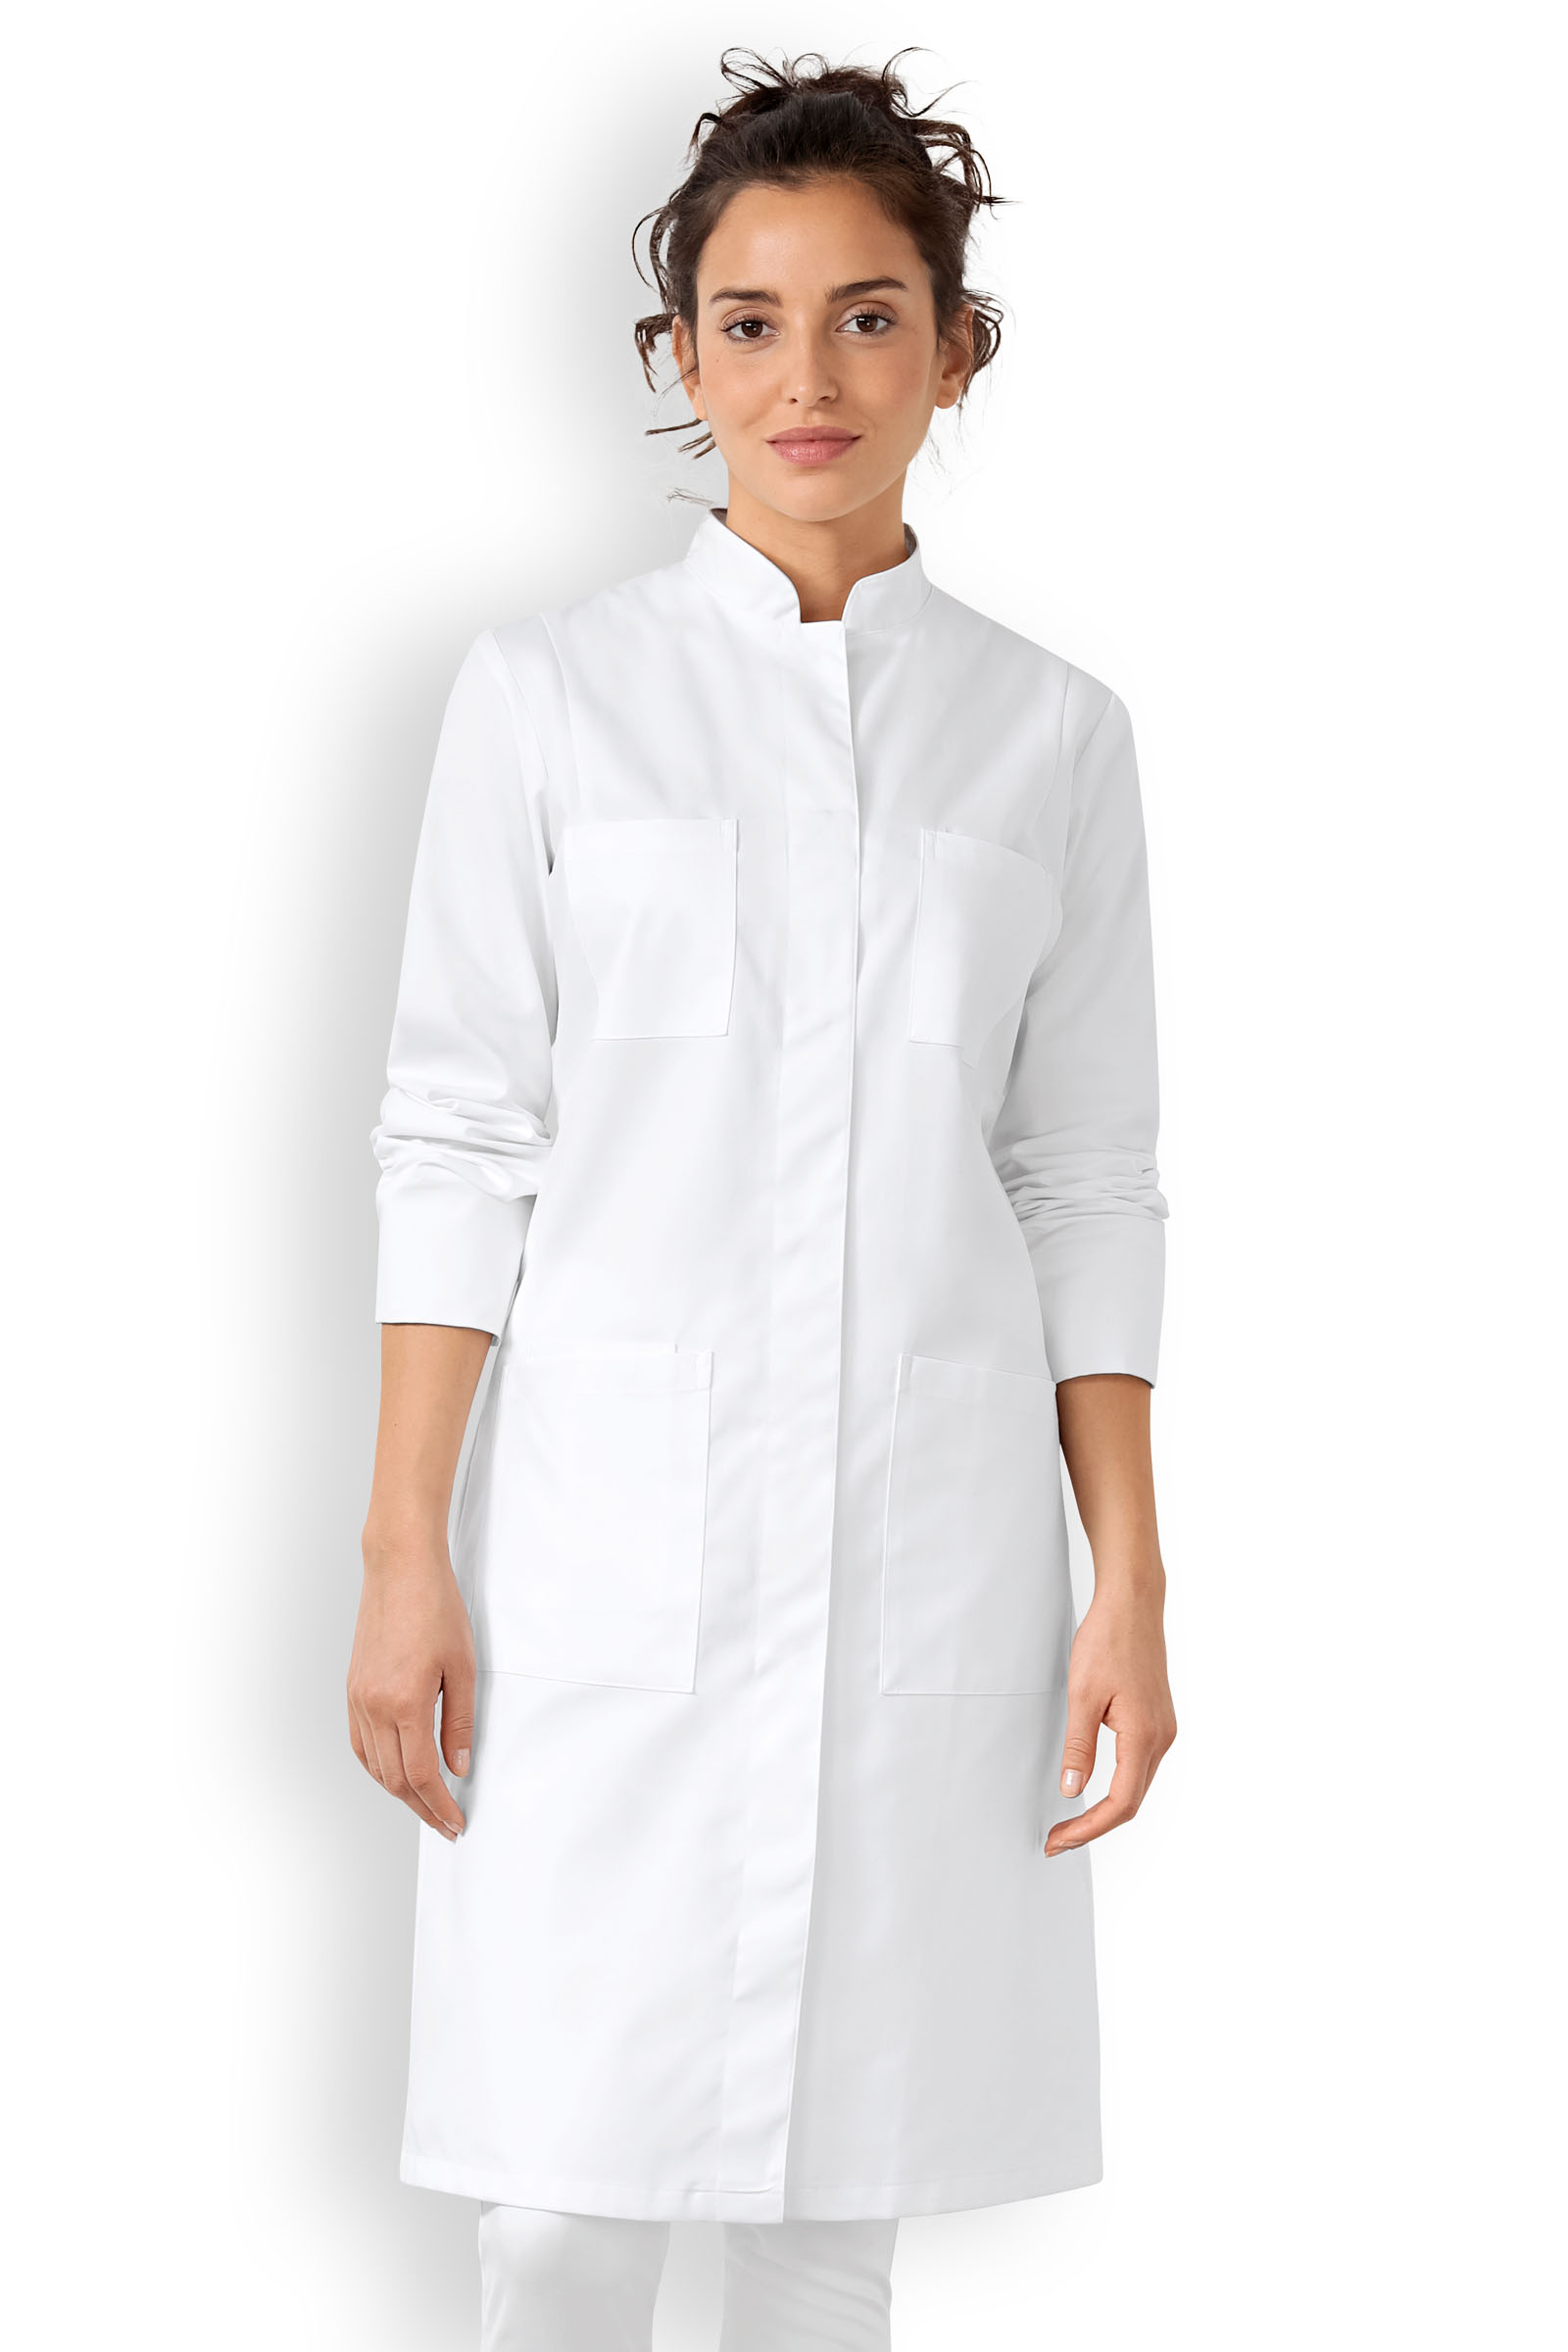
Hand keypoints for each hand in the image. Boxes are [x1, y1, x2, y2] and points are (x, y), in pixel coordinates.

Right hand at [347, 1530, 475, 1839]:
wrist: (400, 1569)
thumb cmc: (435, 1608)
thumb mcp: (463, 1667)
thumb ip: (460, 1723)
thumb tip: (458, 1767)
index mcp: (405, 1703)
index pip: (421, 1776)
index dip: (439, 1807)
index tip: (455, 1823)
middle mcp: (374, 1706)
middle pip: (395, 1780)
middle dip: (422, 1808)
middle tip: (445, 1823)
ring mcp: (357, 1699)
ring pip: (374, 1766)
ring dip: (399, 1791)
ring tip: (426, 1803)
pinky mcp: (352, 1690)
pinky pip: (360, 1744)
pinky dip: (378, 1766)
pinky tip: (396, 1770)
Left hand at [1045, 1581, 1175, 1856]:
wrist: (1133, 1604)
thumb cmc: (1108, 1641)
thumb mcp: (1083, 1694)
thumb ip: (1079, 1746)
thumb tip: (1072, 1790)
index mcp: (1144, 1736)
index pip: (1121, 1803)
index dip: (1089, 1828)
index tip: (1059, 1839)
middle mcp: (1161, 1738)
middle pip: (1132, 1801)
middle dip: (1094, 1826)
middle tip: (1058, 1839)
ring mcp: (1163, 1730)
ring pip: (1138, 1786)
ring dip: (1106, 1810)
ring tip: (1071, 1821)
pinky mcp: (1158, 1721)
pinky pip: (1140, 1766)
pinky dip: (1118, 1787)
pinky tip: (1094, 1790)